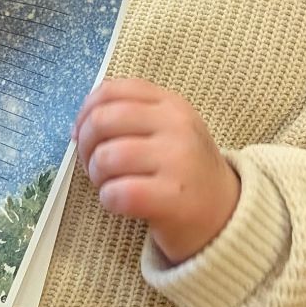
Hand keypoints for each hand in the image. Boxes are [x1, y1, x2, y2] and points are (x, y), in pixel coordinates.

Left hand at [74, 78, 239, 263]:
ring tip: (112, 185)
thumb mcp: (168, 130)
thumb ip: (130, 116)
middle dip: (86, 147)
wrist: (226, 216)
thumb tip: (79, 126)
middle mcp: (177, 126)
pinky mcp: (173, 198)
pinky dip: (109, 200)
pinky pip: (117, 192)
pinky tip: (122, 203)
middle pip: (102, 121)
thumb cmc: (184, 172)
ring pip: (106, 157)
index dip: (85, 112)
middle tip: (95, 166)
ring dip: (97, 177)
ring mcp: (178, 160)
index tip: (81, 133)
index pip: (111, 90)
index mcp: (171, 104)